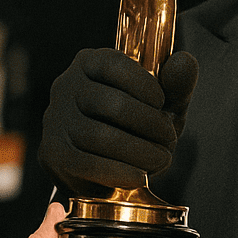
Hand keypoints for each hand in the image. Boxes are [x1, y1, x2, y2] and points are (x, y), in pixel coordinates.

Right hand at [40, 48, 197, 192]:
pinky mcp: (54, 152)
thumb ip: (176, 82)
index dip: (146, 86)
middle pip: (111, 104)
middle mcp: (66, 86)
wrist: (104, 164)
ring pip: (100, 136)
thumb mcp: (160, 102)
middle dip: (149, 124)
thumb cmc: (135, 124)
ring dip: (139, 151)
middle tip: (170, 138)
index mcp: (90, 62)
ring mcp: (56, 119)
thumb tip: (184, 61)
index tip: (163, 104)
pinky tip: (140, 177)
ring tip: (161, 159)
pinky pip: (87, 164)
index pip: (115, 65)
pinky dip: (119, 172)